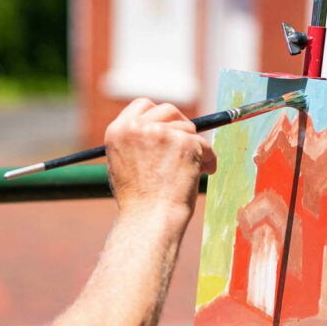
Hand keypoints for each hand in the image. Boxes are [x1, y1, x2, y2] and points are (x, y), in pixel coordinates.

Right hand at [104, 98, 216, 217]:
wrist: (149, 220)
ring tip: (192, 169)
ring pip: (189, 129)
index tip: (168, 125)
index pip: (142, 105)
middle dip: (181, 125)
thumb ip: (135, 142)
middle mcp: (137, 127)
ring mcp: (162, 133)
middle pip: (168, 110)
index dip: (158, 114)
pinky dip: (208, 159)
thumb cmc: (137, 201)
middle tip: (187, 144)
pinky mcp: (185, 143)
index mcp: (117, 131)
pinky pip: (205, 145)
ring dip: (194, 146)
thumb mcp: (122, 164)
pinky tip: (203, 173)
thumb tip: (159, 130)